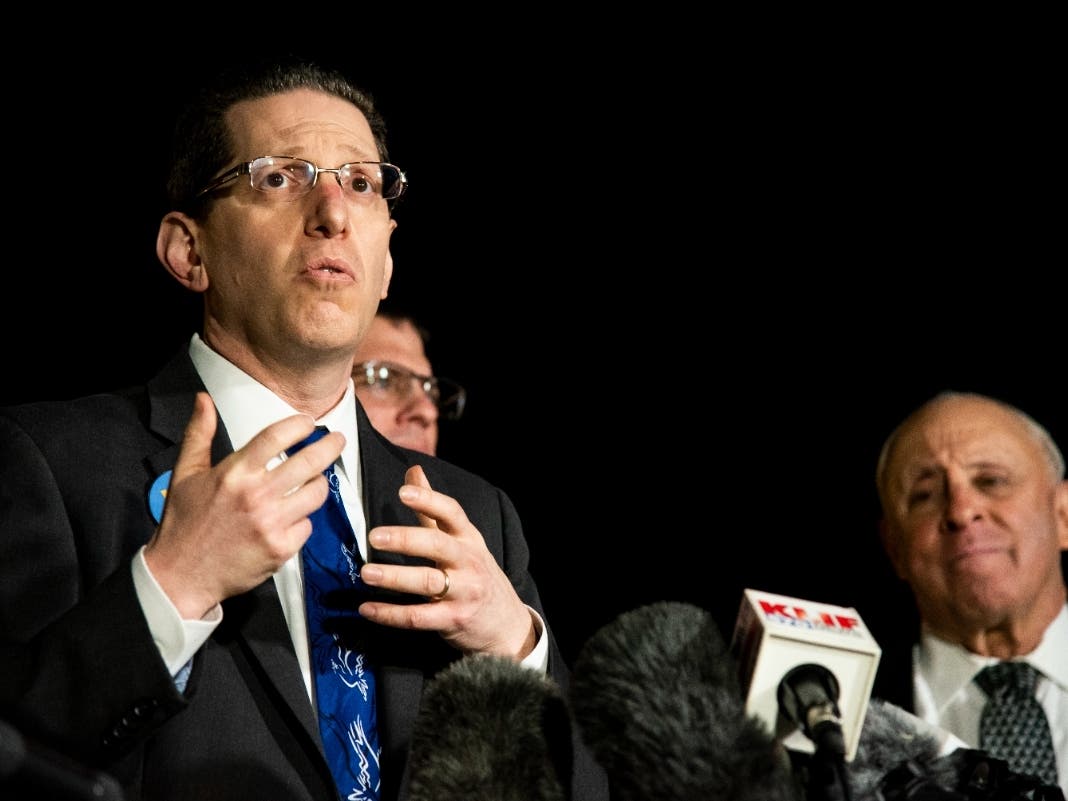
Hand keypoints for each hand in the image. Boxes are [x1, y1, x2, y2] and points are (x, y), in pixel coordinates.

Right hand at [143, 392, 344, 618]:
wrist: (180, 576)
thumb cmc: (184, 522)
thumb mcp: (186, 473)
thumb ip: (198, 434)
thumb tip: (204, 399)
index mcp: (234, 473)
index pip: (276, 437)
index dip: (299, 425)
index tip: (309, 422)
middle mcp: (256, 495)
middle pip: (309, 462)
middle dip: (330, 446)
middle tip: (339, 440)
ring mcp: (272, 523)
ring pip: (316, 493)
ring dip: (319, 484)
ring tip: (314, 481)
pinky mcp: (281, 549)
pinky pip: (307, 526)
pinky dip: (303, 521)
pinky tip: (291, 519)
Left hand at [358, 465, 536, 659]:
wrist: (505, 623)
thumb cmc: (475, 574)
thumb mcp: (462, 540)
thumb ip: (433, 509)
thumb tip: (414, 471)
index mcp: (468, 538)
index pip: (452, 513)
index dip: (429, 501)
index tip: (403, 492)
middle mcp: (468, 562)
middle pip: (438, 546)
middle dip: (406, 539)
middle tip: (374, 536)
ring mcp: (463, 592)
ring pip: (427, 582)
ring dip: (395, 577)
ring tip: (366, 573)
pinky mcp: (453, 620)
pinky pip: (419, 617)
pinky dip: (390, 614)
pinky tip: (366, 608)